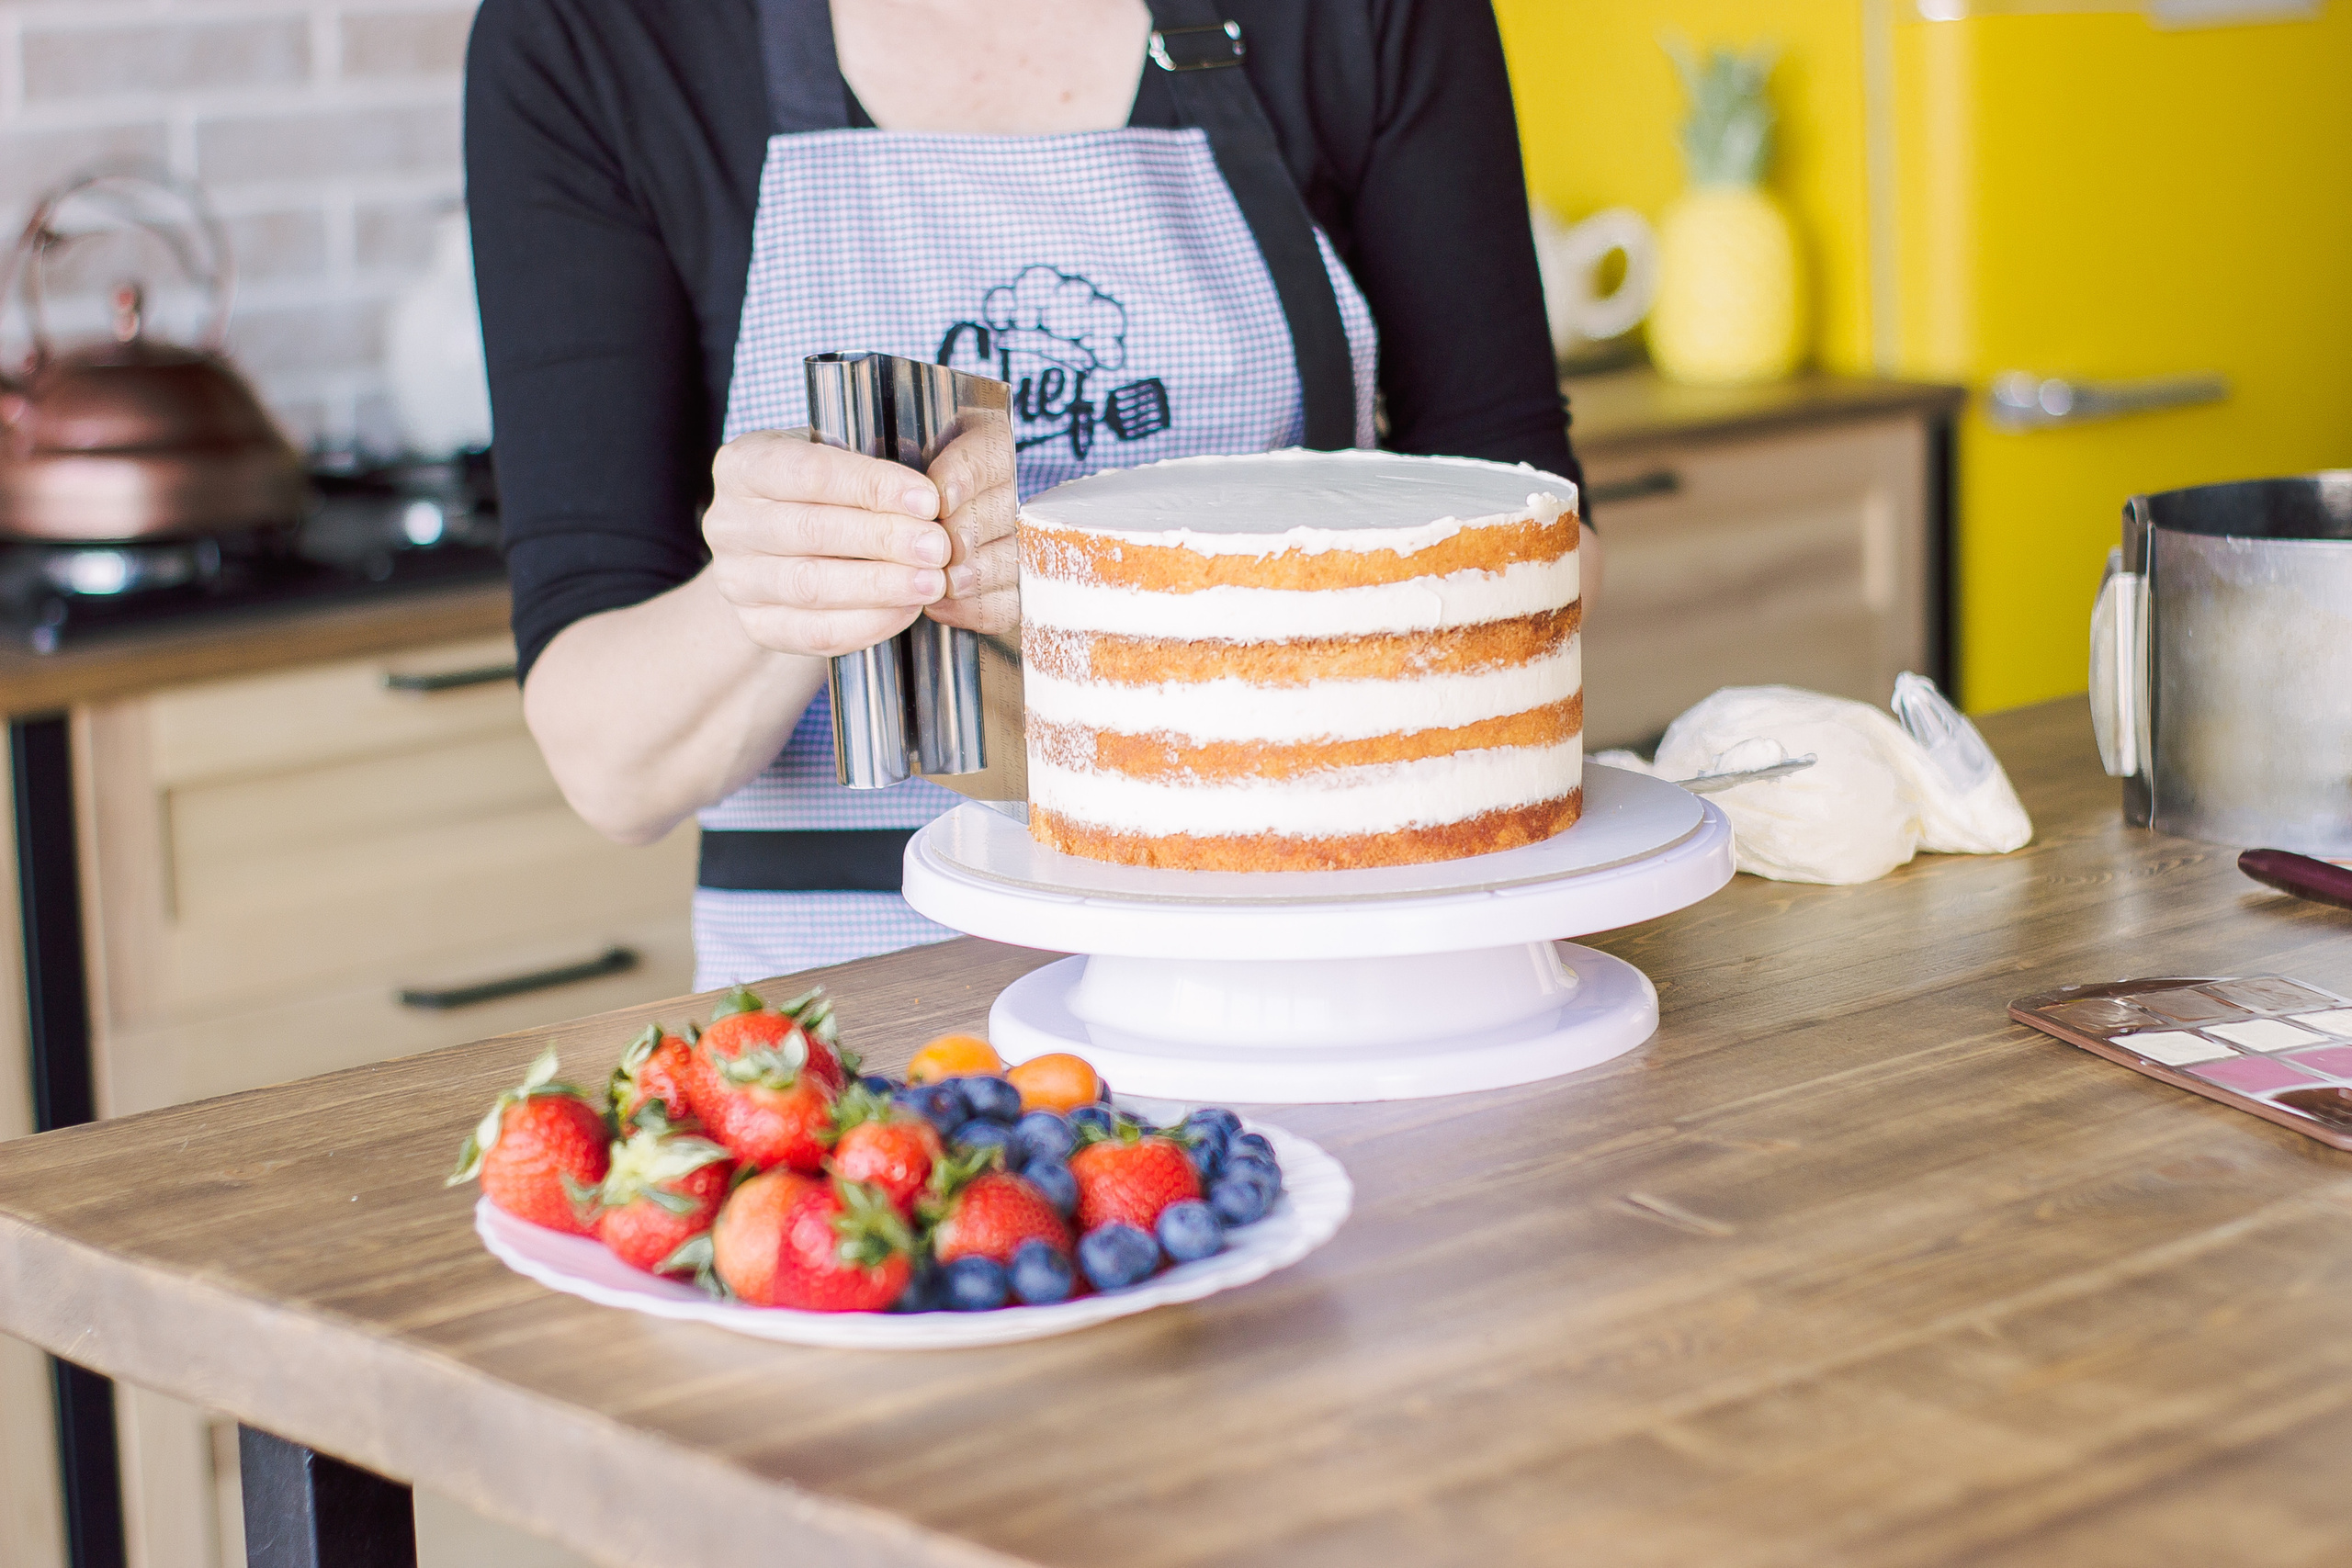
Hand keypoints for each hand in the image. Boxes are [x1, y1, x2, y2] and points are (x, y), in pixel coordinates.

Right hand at [703, 426, 1018, 657]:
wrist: (787, 554)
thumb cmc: (826, 495)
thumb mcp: (836, 461)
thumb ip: (869, 470)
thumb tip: (929, 497)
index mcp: (744, 464)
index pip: (809, 471)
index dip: (872, 486)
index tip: (928, 499)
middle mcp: (729, 522)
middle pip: (811, 531)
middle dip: (884, 539)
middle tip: (939, 547)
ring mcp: (736, 578)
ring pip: (811, 586)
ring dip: (881, 585)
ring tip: (932, 582)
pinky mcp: (757, 625)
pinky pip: (815, 632)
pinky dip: (868, 623)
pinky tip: (907, 610)